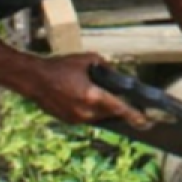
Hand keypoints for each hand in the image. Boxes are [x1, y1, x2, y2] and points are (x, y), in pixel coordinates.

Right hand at [24, 54, 151, 129]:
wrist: (34, 79)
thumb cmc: (60, 67)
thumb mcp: (87, 59)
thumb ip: (105, 66)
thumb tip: (116, 73)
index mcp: (91, 96)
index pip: (119, 108)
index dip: (135, 116)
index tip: (146, 122)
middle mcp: (86, 111)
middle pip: (111, 114)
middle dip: (120, 110)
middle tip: (131, 107)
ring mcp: (77, 119)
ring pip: (100, 118)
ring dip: (105, 110)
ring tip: (107, 100)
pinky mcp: (70, 121)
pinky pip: (88, 118)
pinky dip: (92, 111)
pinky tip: (89, 101)